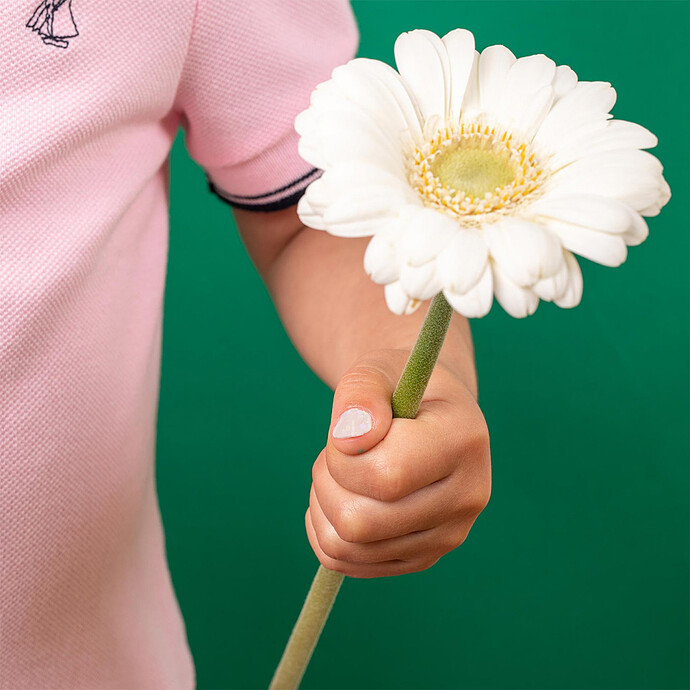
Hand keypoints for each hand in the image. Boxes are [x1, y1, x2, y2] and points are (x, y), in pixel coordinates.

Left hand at [305, 348, 490, 577]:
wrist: (427, 412)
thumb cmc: (397, 386)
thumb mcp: (376, 369)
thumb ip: (361, 392)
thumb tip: (349, 437)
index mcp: (464, 440)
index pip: (386, 476)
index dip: (343, 456)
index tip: (344, 428)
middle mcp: (467, 496)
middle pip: (362, 522)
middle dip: (326, 481)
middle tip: (334, 451)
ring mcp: (449, 535)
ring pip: (349, 546)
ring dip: (322, 504)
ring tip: (338, 470)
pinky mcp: (424, 557)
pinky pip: (349, 563)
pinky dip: (325, 530)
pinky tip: (337, 497)